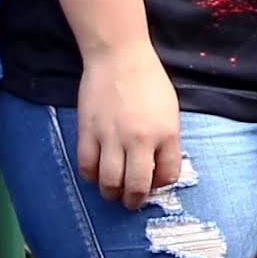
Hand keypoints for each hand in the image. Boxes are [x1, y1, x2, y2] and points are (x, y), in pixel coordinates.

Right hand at [75, 46, 186, 206]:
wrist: (119, 57)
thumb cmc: (148, 81)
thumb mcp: (170, 111)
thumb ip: (166, 140)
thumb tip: (156, 168)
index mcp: (166, 133)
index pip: (168, 175)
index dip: (161, 185)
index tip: (154, 184)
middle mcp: (140, 139)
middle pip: (136, 186)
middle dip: (134, 200)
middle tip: (131, 201)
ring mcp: (111, 136)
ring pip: (108, 182)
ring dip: (111, 193)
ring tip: (113, 192)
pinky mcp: (88, 131)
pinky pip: (86, 166)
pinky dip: (90, 176)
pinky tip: (95, 174)